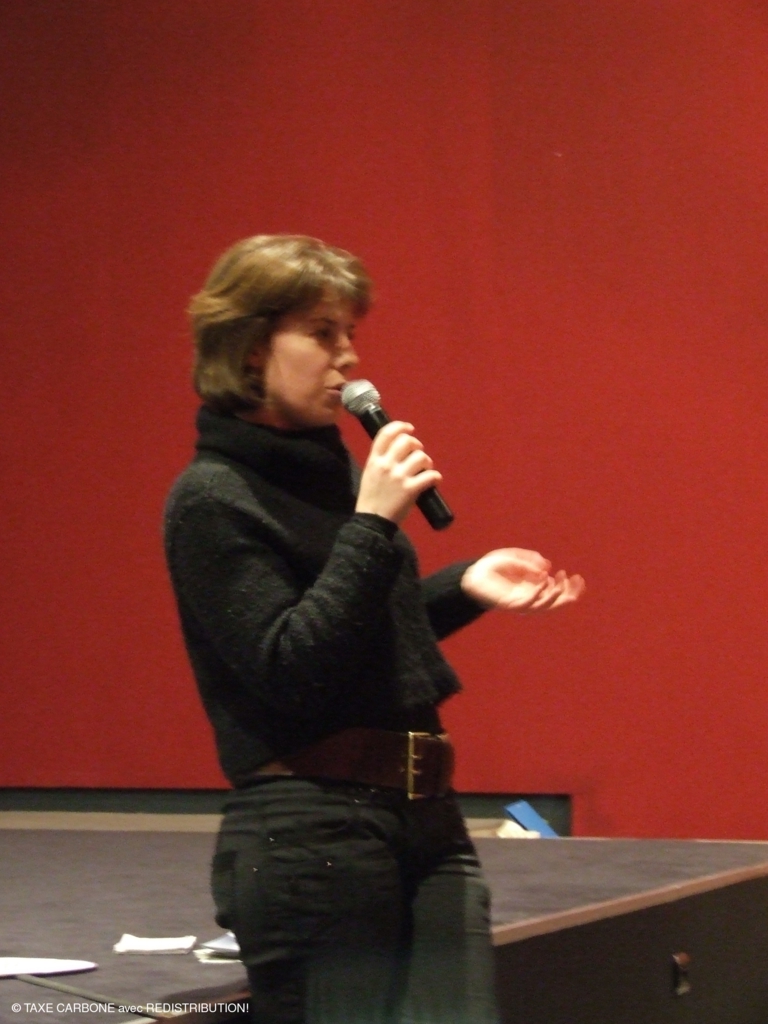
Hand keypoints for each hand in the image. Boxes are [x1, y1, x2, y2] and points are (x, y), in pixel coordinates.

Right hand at [355, 421, 442, 524]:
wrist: (372, 521)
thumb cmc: (371, 497)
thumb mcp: (369, 473)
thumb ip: (381, 459)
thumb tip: (399, 448)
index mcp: (374, 460)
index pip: (386, 433)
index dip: (400, 426)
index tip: (409, 428)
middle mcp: (386, 465)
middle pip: (406, 441)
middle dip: (417, 445)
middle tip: (418, 453)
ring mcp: (399, 477)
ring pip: (420, 457)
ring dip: (427, 461)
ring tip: (425, 468)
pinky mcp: (410, 489)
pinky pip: (430, 476)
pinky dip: (435, 477)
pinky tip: (434, 480)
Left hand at [461, 548, 585, 612]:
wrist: (471, 574)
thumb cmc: (492, 566)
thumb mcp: (515, 557)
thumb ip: (531, 560)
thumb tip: (547, 566)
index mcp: (534, 589)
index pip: (558, 593)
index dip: (571, 588)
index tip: (578, 576)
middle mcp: (530, 598)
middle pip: (555, 603)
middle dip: (568, 594)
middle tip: (575, 579)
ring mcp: (520, 603)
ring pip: (543, 607)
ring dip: (555, 596)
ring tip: (560, 583)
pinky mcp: (509, 605)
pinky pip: (526, 603)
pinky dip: (536, 595)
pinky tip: (543, 583)